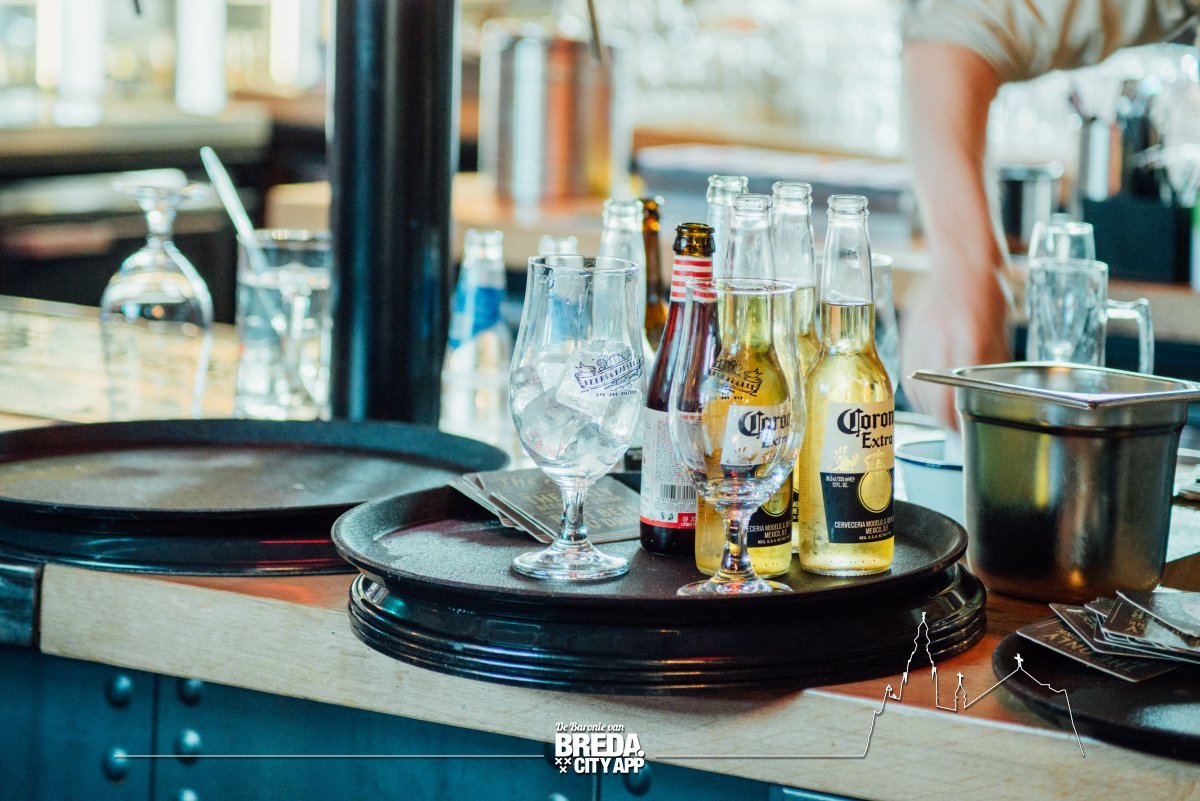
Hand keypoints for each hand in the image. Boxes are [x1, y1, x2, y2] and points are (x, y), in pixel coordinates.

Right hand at [901, 269, 1010, 428]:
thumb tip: (988, 402)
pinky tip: (930, 388)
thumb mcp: (1000, 337)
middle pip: (934, 406)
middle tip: (956, 423)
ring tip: (944, 406)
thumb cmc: (987, 298)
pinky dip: (919, 390)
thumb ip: (991, 372)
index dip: (960, 423)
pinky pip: (908, 380)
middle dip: (946, 421)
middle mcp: (941, 346)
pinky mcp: (907, 343)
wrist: (961, 268)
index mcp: (969, 344)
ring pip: (919, 396)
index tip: (966, 428)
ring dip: (931, 407)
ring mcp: (920, 345)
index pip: (956, 402)